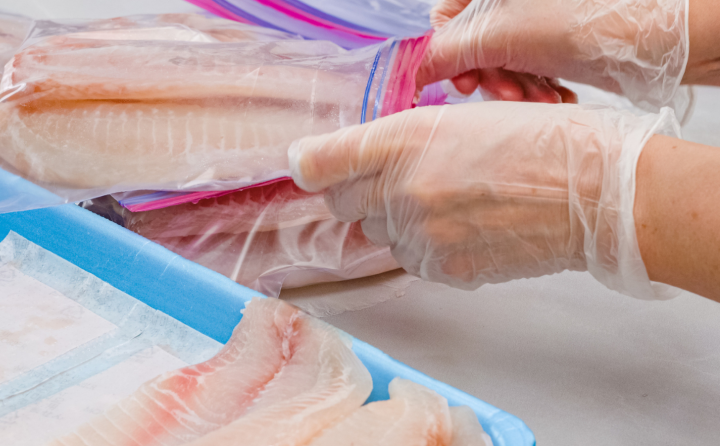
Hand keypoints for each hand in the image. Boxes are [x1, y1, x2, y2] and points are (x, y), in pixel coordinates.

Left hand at [289, 102, 679, 298]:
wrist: (595, 193)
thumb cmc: (540, 143)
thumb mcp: (462, 118)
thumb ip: (399, 140)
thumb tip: (355, 161)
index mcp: (405, 138)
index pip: (319, 162)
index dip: (312, 163)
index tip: (312, 166)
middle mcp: (404, 189)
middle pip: (341, 204)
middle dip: (360, 192)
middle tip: (399, 178)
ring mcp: (422, 235)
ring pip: (378, 235)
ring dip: (396, 220)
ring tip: (448, 201)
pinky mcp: (444, 269)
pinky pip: (411, 260)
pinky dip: (426, 247)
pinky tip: (464, 228)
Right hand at [428, 0, 576, 104]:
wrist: (640, 34)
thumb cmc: (566, 22)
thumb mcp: (491, 37)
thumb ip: (442, 55)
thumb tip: (414, 74)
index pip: (445, 17)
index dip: (448, 55)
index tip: (466, 84)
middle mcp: (510, 0)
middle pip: (476, 43)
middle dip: (492, 78)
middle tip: (509, 95)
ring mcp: (536, 15)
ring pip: (505, 59)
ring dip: (519, 88)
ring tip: (543, 99)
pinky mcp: (558, 36)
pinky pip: (534, 65)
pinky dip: (540, 86)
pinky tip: (557, 97)